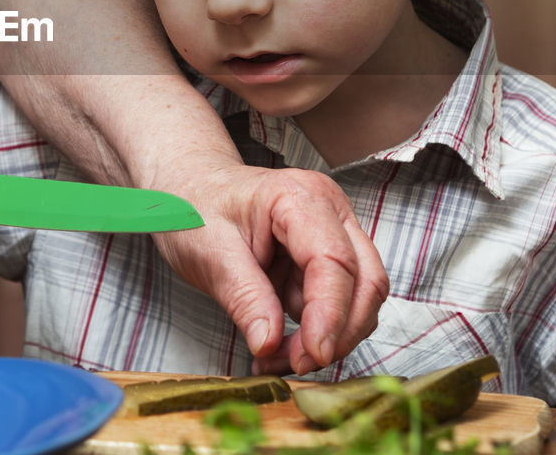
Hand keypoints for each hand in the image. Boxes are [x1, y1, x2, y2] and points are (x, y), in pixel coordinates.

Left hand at [149, 162, 386, 375]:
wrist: (192, 192)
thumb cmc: (197, 209)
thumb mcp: (209, 253)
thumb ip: (243, 297)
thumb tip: (269, 344)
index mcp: (299, 197)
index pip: (334, 260)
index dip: (330, 313)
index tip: (312, 355)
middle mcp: (329, 211)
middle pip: (363, 280)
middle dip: (337, 332)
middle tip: (295, 364)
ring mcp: (334, 234)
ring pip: (359, 298)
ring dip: (328, 337)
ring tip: (277, 357)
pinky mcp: (327, 260)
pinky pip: (339, 304)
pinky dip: (317, 333)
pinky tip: (281, 345)